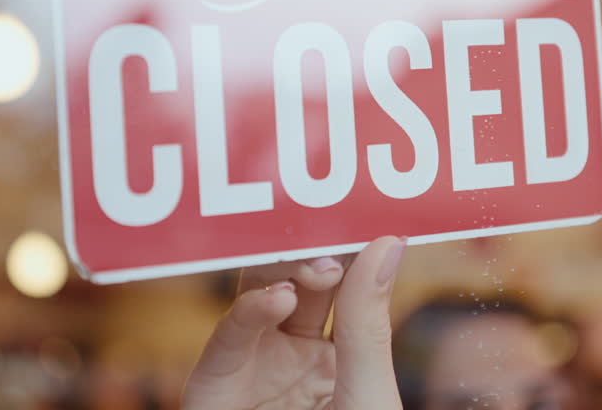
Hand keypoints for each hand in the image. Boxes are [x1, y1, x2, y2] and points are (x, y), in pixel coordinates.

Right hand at [181, 236, 406, 409]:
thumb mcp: (367, 392)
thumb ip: (367, 324)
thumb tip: (388, 243)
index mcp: (333, 357)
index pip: (340, 286)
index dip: (349, 247)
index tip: (361, 210)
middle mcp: (287, 355)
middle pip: (294, 279)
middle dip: (313, 248)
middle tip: (333, 229)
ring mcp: (250, 366)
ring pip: (255, 292)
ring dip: (280, 266)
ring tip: (314, 262)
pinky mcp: (213, 383)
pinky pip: (228, 337)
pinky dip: (250, 309)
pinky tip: (280, 298)